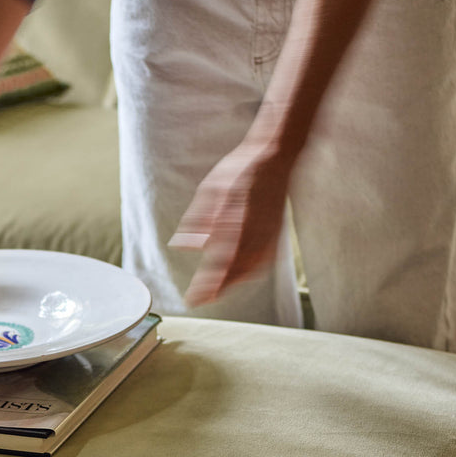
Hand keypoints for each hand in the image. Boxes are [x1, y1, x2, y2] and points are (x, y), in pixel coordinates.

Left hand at [170, 140, 293, 305]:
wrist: (275, 157)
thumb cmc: (239, 171)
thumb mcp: (210, 190)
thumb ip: (196, 221)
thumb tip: (179, 246)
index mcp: (236, 222)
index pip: (218, 263)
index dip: (205, 285)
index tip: (191, 299)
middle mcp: (254, 233)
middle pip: (232, 272)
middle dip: (214, 289)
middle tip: (198, 300)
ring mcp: (268, 236)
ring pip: (248, 271)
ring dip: (231, 284)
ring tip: (213, 293)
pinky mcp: (276, 235)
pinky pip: (262, 262)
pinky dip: (248, 273)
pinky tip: (238, 276)